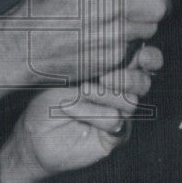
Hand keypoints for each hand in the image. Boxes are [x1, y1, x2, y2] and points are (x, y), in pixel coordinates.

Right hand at [0, 0, 168, 110]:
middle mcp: (114, 3)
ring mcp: (115, 34)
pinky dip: (128, 46)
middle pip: (160, 5)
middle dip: (154, 5)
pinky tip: (108, 42)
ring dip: (142, 27)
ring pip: (151, 29)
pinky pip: (135, 49)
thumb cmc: (42, 10)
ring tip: (120, 25)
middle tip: (142, 7)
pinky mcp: (113, 58)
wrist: (22, 47)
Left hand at [0, 52, 159, 182]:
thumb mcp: (68, 69)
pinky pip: (114, 123)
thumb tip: (113, 45)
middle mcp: (120, 92)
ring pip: (130, 102)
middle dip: (132, 77)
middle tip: (107, 77)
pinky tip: (71, 108)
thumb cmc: (47, 92)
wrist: (32, 130)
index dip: (149, 57)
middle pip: (144, 82)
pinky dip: (93, 114)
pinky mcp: (112, 137)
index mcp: (115, 69)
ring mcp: (119, 115)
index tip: (141, 54)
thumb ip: (93, 59)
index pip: (144, 60)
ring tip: (81, 91)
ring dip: (103, 95)